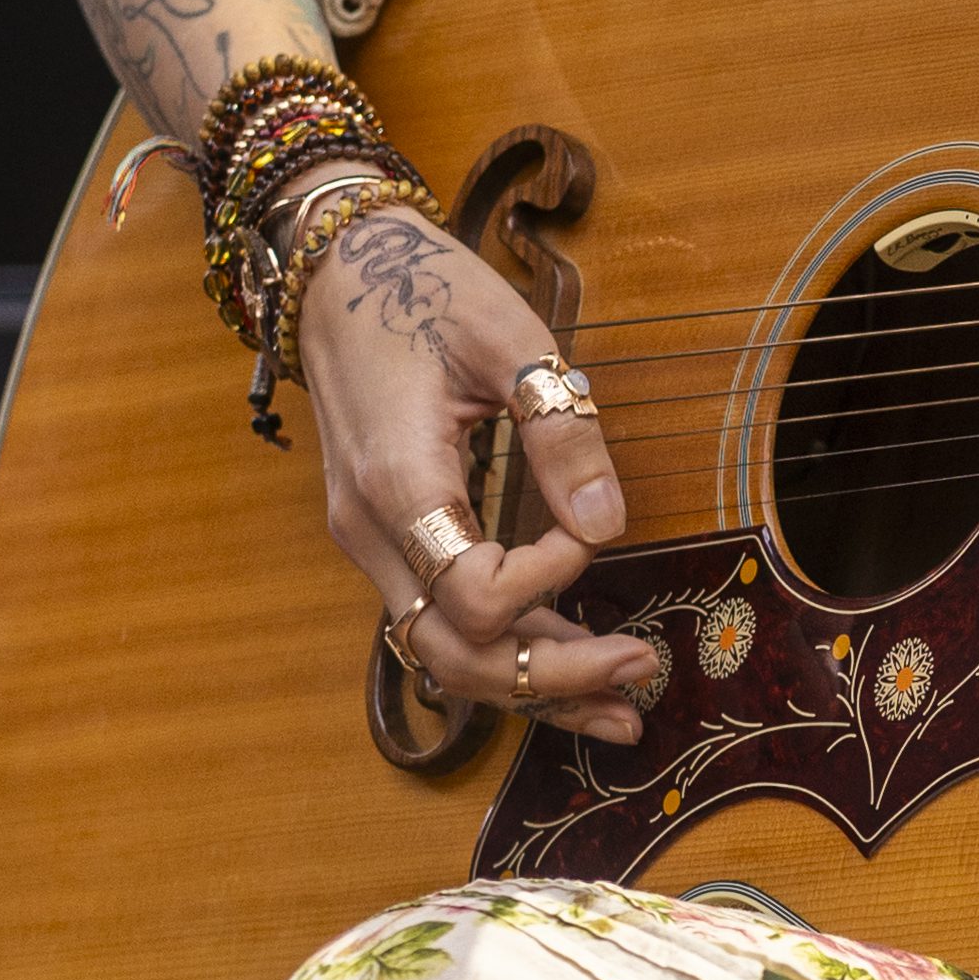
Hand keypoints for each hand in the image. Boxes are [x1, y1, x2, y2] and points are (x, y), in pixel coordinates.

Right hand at [296, 202, 663, 743]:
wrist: (334, 270)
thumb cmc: (421, 289)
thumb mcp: (506, 335)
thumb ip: (561, 431)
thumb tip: (609, 526)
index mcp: (398, 481)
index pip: (473, 592)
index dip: (545, 581)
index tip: (590, 534)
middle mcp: (371, 530)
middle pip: (455, 653)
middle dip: (550, 677)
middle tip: (643, 672)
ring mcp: (372, 542)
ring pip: (445, 654)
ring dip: (533, 686)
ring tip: (624, 709)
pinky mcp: (389, 539)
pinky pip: (443, 619)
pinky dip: (507, 649)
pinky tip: (570, 665)